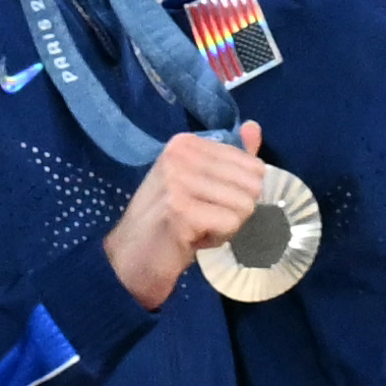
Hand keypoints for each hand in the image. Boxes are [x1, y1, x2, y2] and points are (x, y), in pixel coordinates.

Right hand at [102, 125, 278, 306]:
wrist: (130, 257)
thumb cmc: (168, 221)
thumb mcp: (199, 182)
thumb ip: (230, 158)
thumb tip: (254, 127)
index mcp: (186, 143)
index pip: (252, 165)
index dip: (237, 193)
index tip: (206, 203)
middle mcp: (180, 155)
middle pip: (252, 186)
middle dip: (235, 211)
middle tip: (203, 219)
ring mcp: (178, 181)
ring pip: (245, 206)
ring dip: (226, 226)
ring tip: (196, 228)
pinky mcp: (180, 210)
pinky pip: (231, 224)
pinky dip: (217, 238)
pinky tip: (192, 239)